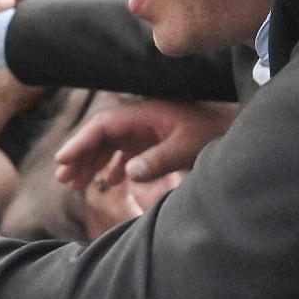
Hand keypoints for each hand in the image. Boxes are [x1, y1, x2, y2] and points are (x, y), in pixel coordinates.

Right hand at [54, 98, 239, 188]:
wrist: (235, 125)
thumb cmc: (212, 133)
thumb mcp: (187, 148)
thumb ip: (158, 161)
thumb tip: (127, 175)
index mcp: (144, 114)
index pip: (103, 125)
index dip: (80, 142)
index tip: (63, 159)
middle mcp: (140, 119)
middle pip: (100, 135)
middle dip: (80, 155)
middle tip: (63, 177)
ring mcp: (146, 129)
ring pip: (110, 144)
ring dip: (92, 162)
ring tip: (75, 183)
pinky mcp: (154, 139)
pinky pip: (125, 152)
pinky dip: (113, 166)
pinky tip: (107, 183)